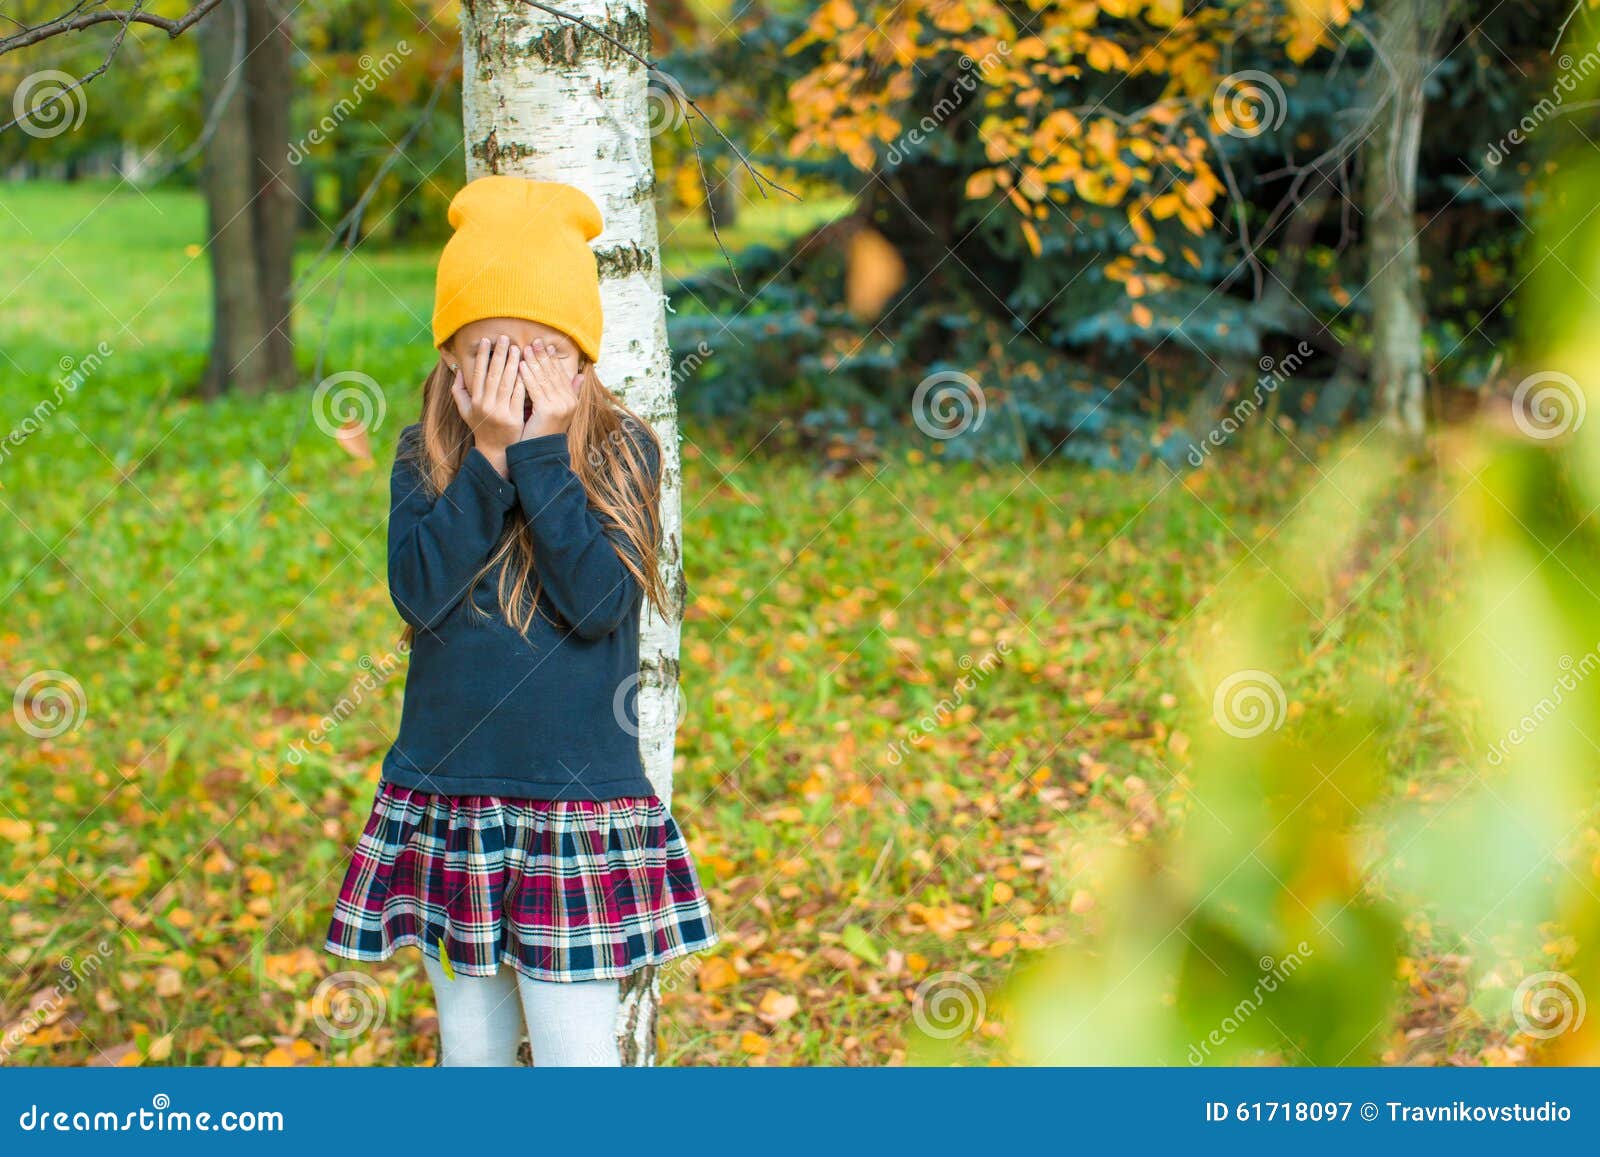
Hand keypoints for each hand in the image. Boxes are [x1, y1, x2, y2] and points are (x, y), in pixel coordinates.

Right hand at [451, 335, 525, 472]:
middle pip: (493, 374)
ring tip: (518, 348)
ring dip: (512, 364)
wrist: (495, 450)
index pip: (478, 373)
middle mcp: (485, 405)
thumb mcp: (465, 410)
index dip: (482, 356)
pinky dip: (523, 381)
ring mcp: (500, 411)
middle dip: (499, 354)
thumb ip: (459, 390)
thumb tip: (457, 370)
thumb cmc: (481, 426)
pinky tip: (528, 368)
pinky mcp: (514, 418)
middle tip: (504, 338)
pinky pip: (519, 396)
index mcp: (474, 400)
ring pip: (507, 383)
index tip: (486, 340)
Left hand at [519, 339, 581, 439]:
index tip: (545, 345)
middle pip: (553, 374)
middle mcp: (569, 402)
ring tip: (525, 349)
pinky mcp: (547, 410)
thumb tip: (580, 375)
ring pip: (544, 379)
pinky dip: (528, 375)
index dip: (552, 359)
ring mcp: (560, 406)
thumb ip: (570, 392)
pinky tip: (521, 365)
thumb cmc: (544, 432)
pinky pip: (535, 389)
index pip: (561, 374)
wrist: (540, 454)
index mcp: (572, 400)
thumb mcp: (559, 411)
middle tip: (534, 341)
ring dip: (534, 362)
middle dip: (543, 356)